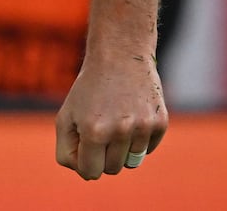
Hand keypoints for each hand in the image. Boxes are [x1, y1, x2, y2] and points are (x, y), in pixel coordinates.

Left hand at [54, 50, 167, 180]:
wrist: (120, 55)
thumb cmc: (88, 89)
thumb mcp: (65, 116)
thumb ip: (66, 151)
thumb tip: (86, 172)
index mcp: (94, 131)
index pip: (91, 173)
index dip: (85, 162)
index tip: (84, 145)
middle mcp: (120, 131)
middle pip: (113, 169)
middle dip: (103, 155)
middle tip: (100, 128)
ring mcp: (143, 127)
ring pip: (132, 162)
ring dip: (122, 147)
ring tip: (116, 120)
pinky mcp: (160, 122)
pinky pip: (148, 149)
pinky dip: (139, 140)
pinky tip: (132, 116)